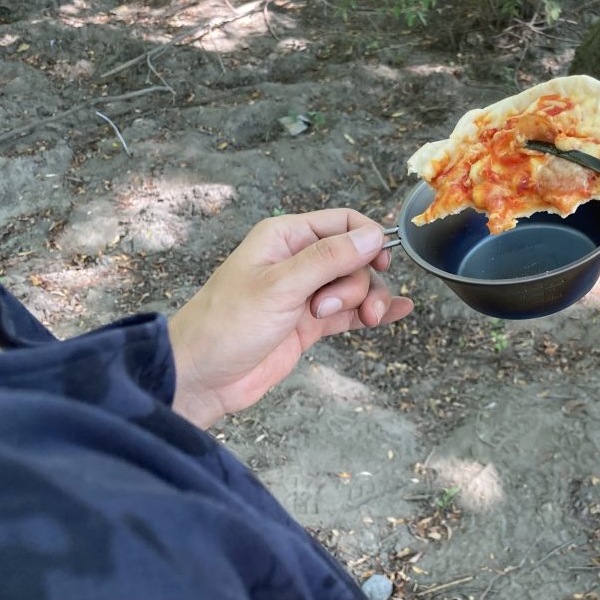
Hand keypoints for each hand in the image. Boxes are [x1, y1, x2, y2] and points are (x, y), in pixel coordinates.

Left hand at [167, 210, 412, 428]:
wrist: (202, 377)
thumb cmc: (225, 325)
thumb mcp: (280, 286)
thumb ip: (328, 259)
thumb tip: (372, 236)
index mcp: (285, 238)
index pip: (342, 222)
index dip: (368, 239)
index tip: (381, 262)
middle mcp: (297, 261)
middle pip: (354, 257)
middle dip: (358, 281)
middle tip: (331, 306)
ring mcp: (305, 293)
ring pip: (356, 286)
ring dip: (366, 301)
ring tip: (365, 321)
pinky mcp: (310, 322)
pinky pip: (351, 311)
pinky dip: (373, 311)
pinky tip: (397, 312)